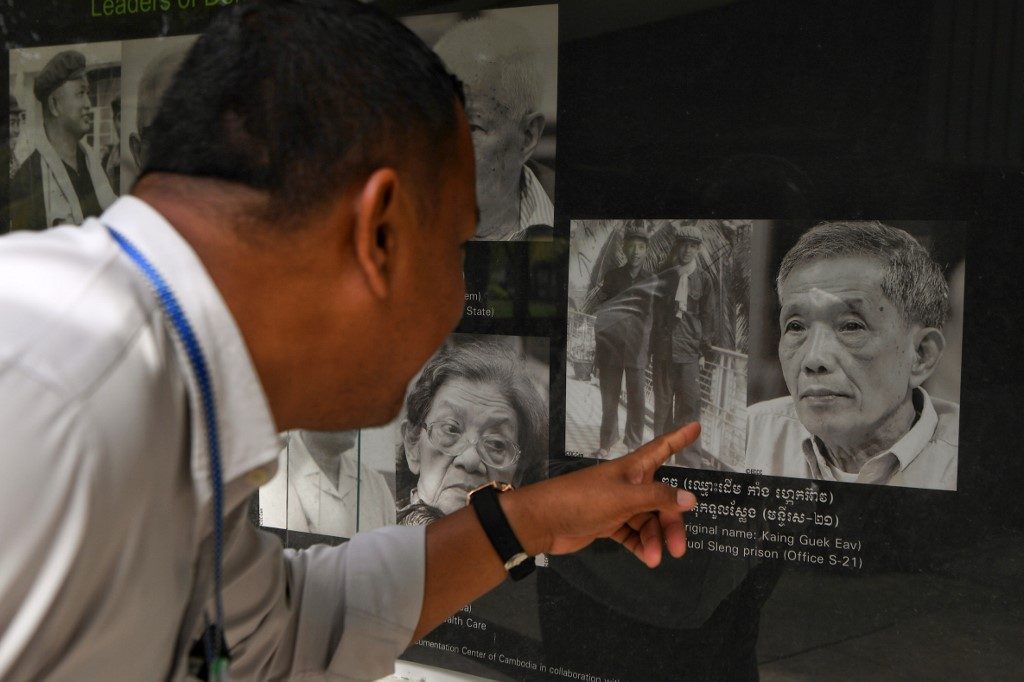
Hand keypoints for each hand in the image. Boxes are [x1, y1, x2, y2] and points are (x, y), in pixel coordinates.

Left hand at [501, 422, 700, 567]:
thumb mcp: (625, 498)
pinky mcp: (607, 523)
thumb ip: (659, 498)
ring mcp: (617, 504)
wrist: (542, 522)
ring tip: (655, 559)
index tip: (696, 426)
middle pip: (661, 500)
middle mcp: (628, 484)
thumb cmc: (582, 500)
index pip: (661, 448)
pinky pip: (632, 534)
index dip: (679, 437)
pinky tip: (647, 558)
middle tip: (679, 549)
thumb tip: (691, 499)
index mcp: (632, 469)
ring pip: (647, 520)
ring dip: (654, 540)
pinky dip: (641, 545)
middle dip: (671, 523)